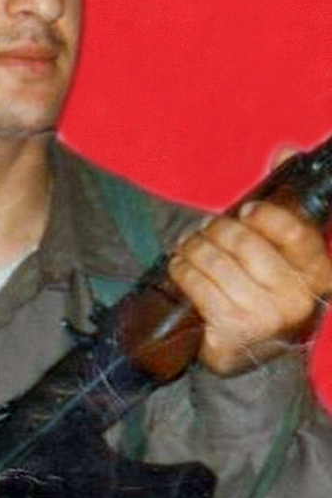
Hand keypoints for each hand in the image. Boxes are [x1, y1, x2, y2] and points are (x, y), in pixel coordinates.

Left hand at [168, 190, 331, 374]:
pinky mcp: (232, 333)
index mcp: (319, 274)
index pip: (296, 233)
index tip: (247, 211)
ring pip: (216, 263)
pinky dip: (182, 271)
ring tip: (189, 246)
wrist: (252, 348)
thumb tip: (285, 149)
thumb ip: (283, 200)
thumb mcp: (281, 248)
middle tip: (206, 230)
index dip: (267, 216)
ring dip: (193, 248)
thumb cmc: (265, 287)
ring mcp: (265, 320)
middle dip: (217, 230)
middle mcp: (297, 300)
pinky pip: (198, 286)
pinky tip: (180, 266)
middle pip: (245, 244)